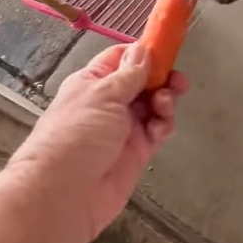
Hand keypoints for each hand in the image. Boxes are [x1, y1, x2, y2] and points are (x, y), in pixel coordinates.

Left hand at [11, 44, 188, 242]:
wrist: (65, 193)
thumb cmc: (77, 134)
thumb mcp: (103, 95)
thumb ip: (129, 74)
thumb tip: (142, 50)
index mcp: (93, 82)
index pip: (120, 58)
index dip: (143, 53)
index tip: (167, 49)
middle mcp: (108, 103)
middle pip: (142, 82)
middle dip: (161, 78)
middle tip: (177, 82)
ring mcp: (123, 128)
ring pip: (153, 106)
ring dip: (164, 101)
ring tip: (163, 106)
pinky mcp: (136, 152)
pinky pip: (156, 131)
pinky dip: (163, 125)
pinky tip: (160, 128)